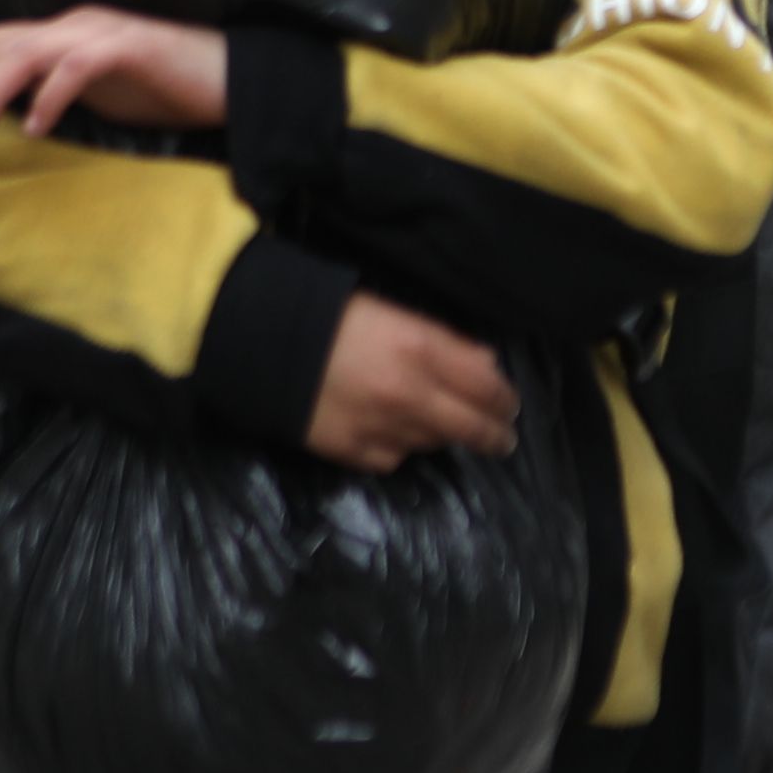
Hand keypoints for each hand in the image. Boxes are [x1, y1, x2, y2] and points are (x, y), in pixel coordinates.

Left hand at [0, 7, 231, 158]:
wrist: (231, 80)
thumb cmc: (166, 89)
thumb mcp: (96, 95)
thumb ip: (55, 93)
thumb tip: (10, 117)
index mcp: (62, 34)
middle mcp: (74, 24)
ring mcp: (100, 32)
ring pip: (24, 53)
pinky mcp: (130, 47)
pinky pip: (76, 65)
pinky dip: (49, 95)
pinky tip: (38, 128)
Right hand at [306, 292, 519, 473]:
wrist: (263, 343)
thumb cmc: (332, 317)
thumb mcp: (395, 314)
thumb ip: (445, 342)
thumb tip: (487, 366)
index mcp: (421, 350)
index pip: (486, 386)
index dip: (504, 399)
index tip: (509, 406)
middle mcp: (410, 394)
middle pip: (470, 427)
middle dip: (494, 435)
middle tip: (501, 439)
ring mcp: (382, 427)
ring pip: (434, 443)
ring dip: (444, 436)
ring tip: (443, 427)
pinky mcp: (354, 451)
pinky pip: (395, 458)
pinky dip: (401, 447)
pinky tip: (396, 433)